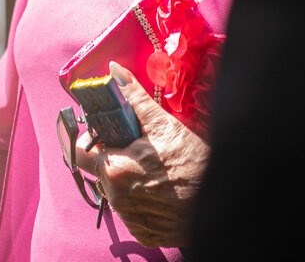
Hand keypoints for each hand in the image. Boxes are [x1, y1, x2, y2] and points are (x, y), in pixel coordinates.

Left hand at [73, 62, 209, 247]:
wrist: (224, 200)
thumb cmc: (195, 161)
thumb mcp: (163, 124)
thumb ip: (133, 97)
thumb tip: (114, 70)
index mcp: (114, 168)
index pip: (80, 153)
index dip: (89, 141)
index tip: (103, 135)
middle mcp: (117, 198)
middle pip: (102, 172)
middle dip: (115, 158)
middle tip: (139, 149)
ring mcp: (130, 219)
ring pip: (118, 192)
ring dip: (129, 180)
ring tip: (156, 171)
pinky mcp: (144, 234)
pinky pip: (134, 213)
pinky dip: (143, 201)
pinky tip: (163, 191)